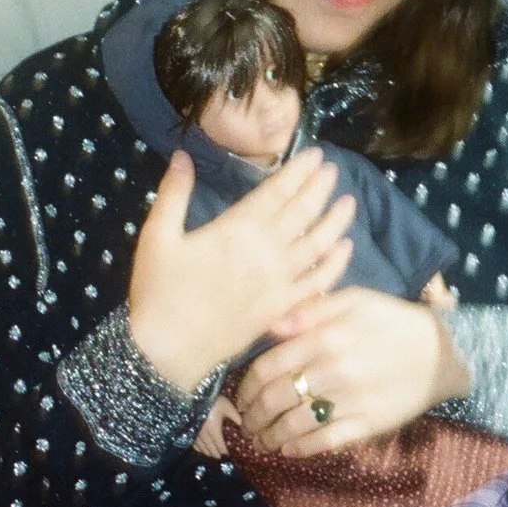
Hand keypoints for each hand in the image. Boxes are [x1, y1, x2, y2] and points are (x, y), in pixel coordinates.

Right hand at [127, 150, 354, 390]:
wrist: (169, 350)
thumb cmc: (159, 291)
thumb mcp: (157, 236)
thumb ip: (174, 193)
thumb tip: (184, 156)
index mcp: (237, 229)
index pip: (277, 192)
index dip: (299, 172)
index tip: (316, 156)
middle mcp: (266, 251)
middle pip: (303, 212)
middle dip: (320, 188)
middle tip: (334, 170)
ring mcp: (279, 282)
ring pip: (318, 244)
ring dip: (335, 221)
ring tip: (349, 202)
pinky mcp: (283, 308)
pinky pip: (317, 283)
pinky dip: (335, 264)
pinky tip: (344, 249)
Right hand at [194, 396, 235, 459]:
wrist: (195, 394)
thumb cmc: (213, 400)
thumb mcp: (227, 407)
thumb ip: (236, 417)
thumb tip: (244, 426)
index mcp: (214, 430)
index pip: (220, 446)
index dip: (224, 453)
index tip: (227, 457)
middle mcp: (204, 434)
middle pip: (211, 449)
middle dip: (216, 455)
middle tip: (221, 459)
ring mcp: (195, 433)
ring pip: (202, 448)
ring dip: (208, 453)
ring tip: (212, 456)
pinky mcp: (189, 430)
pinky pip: (194, 444)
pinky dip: (199, 449)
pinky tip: (201, 450)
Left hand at [234, 288, 473, 455]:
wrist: (443, 352)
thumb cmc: (394, 321)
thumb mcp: (355, 300)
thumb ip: (311, 309)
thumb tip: (271, 327)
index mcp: (324, 337)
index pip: (268, 367)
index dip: (247, 386)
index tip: (241, 396)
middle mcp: (332, 370)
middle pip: (274, 399)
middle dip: (252, 416)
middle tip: (246, 422)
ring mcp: (349, 400)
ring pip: (293, 425)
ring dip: (269, 437)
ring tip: (261, 440)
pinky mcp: (367, 424)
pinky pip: (324, 442)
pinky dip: (299, 449)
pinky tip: (288, 449)